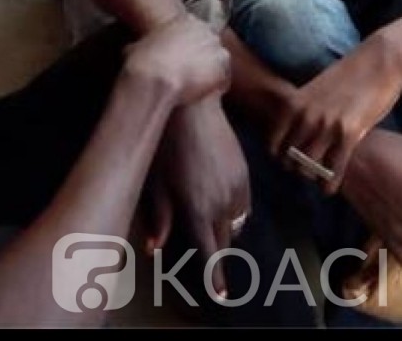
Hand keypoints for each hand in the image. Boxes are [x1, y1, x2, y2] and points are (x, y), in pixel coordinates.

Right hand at [123, 16, 230, 107]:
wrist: (155, 79)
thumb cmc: (142, 63)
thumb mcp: (135, 47)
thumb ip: (143, 45)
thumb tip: (134, 49)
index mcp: (184, 21)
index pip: (194, 29)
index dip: (190, 45)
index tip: (185, 57)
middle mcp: (203, 29)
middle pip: (209, 42)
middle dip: (204, 55)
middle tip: (195, 71)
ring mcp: (215, 46)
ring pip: (219, 58)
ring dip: (212, 69)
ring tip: (202, 84)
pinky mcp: (222, 66)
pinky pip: (225, 76)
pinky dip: (219, 84)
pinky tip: (208, 93)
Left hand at [141, 100, 250, 297]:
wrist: (193, 107)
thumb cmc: (166, 144)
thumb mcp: (156, 183)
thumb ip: (159, 218)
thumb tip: (155, 249)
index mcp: (198, 211)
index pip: (211, 254)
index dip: (216, 277)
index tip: (221, 295)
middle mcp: (222, 204)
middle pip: (226, 241)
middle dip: (220, 253)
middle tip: (214, 263)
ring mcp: (237, 187)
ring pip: (238, 222)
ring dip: (227, 230)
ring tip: (214, 229)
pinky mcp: (245, 172)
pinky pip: (245, 203)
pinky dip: (237, 211)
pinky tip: (224, 205)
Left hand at [269, 38, 401, 192]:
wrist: (378, 62)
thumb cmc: (349, 74)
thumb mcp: (315, 89)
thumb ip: (303, 110)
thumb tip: (295, 134)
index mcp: (293, 104)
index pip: (273, 145)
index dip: (280, 158)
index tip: (289, 161)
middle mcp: (306, 117)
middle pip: (290, 160)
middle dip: (297, 170)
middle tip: (307, 171)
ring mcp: (327, 126)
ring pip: (309, 167)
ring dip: (314, 177)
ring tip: (320, 178)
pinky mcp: (349, 134)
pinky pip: (333, 170)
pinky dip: (330, 184)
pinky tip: (330, 189)